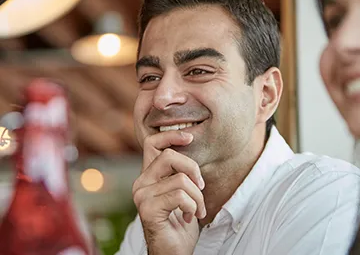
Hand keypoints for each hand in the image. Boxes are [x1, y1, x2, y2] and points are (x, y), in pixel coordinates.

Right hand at [132, 131, 205, 254]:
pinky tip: (189, 217)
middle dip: (193, 169)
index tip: (189, 137)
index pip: (152, 143)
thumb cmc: (180, 221)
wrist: (174, 250)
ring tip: (196, 211)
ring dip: (197, 197)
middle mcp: (141, 183)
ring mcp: (142, 195)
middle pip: (169, 156)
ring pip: (180, 179)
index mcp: (148, 176)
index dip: (171, 135)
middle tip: (200, 186)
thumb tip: (189, 147)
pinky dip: (192, 207)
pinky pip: (180, 196)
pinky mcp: (147, 208)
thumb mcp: (182, 191)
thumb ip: (179, 171)